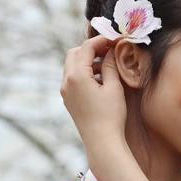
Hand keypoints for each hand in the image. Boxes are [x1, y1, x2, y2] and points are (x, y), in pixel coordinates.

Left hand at [61, 35, 125, 149]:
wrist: (102, 141)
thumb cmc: (111, 115)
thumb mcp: (114, 87)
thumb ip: (110, 66)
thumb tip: (110, 51)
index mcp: (77, 75)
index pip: (87, 48)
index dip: (102, 40)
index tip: (115, 39)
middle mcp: (66, 81)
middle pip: (75, 53)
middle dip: (91, 48)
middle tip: (110, 49)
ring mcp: (65, 91)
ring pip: (72, 65)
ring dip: (88, 60)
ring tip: (108, 64)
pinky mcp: (68, 99)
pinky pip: (73, 78)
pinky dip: (85, 72)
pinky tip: (101, 79)